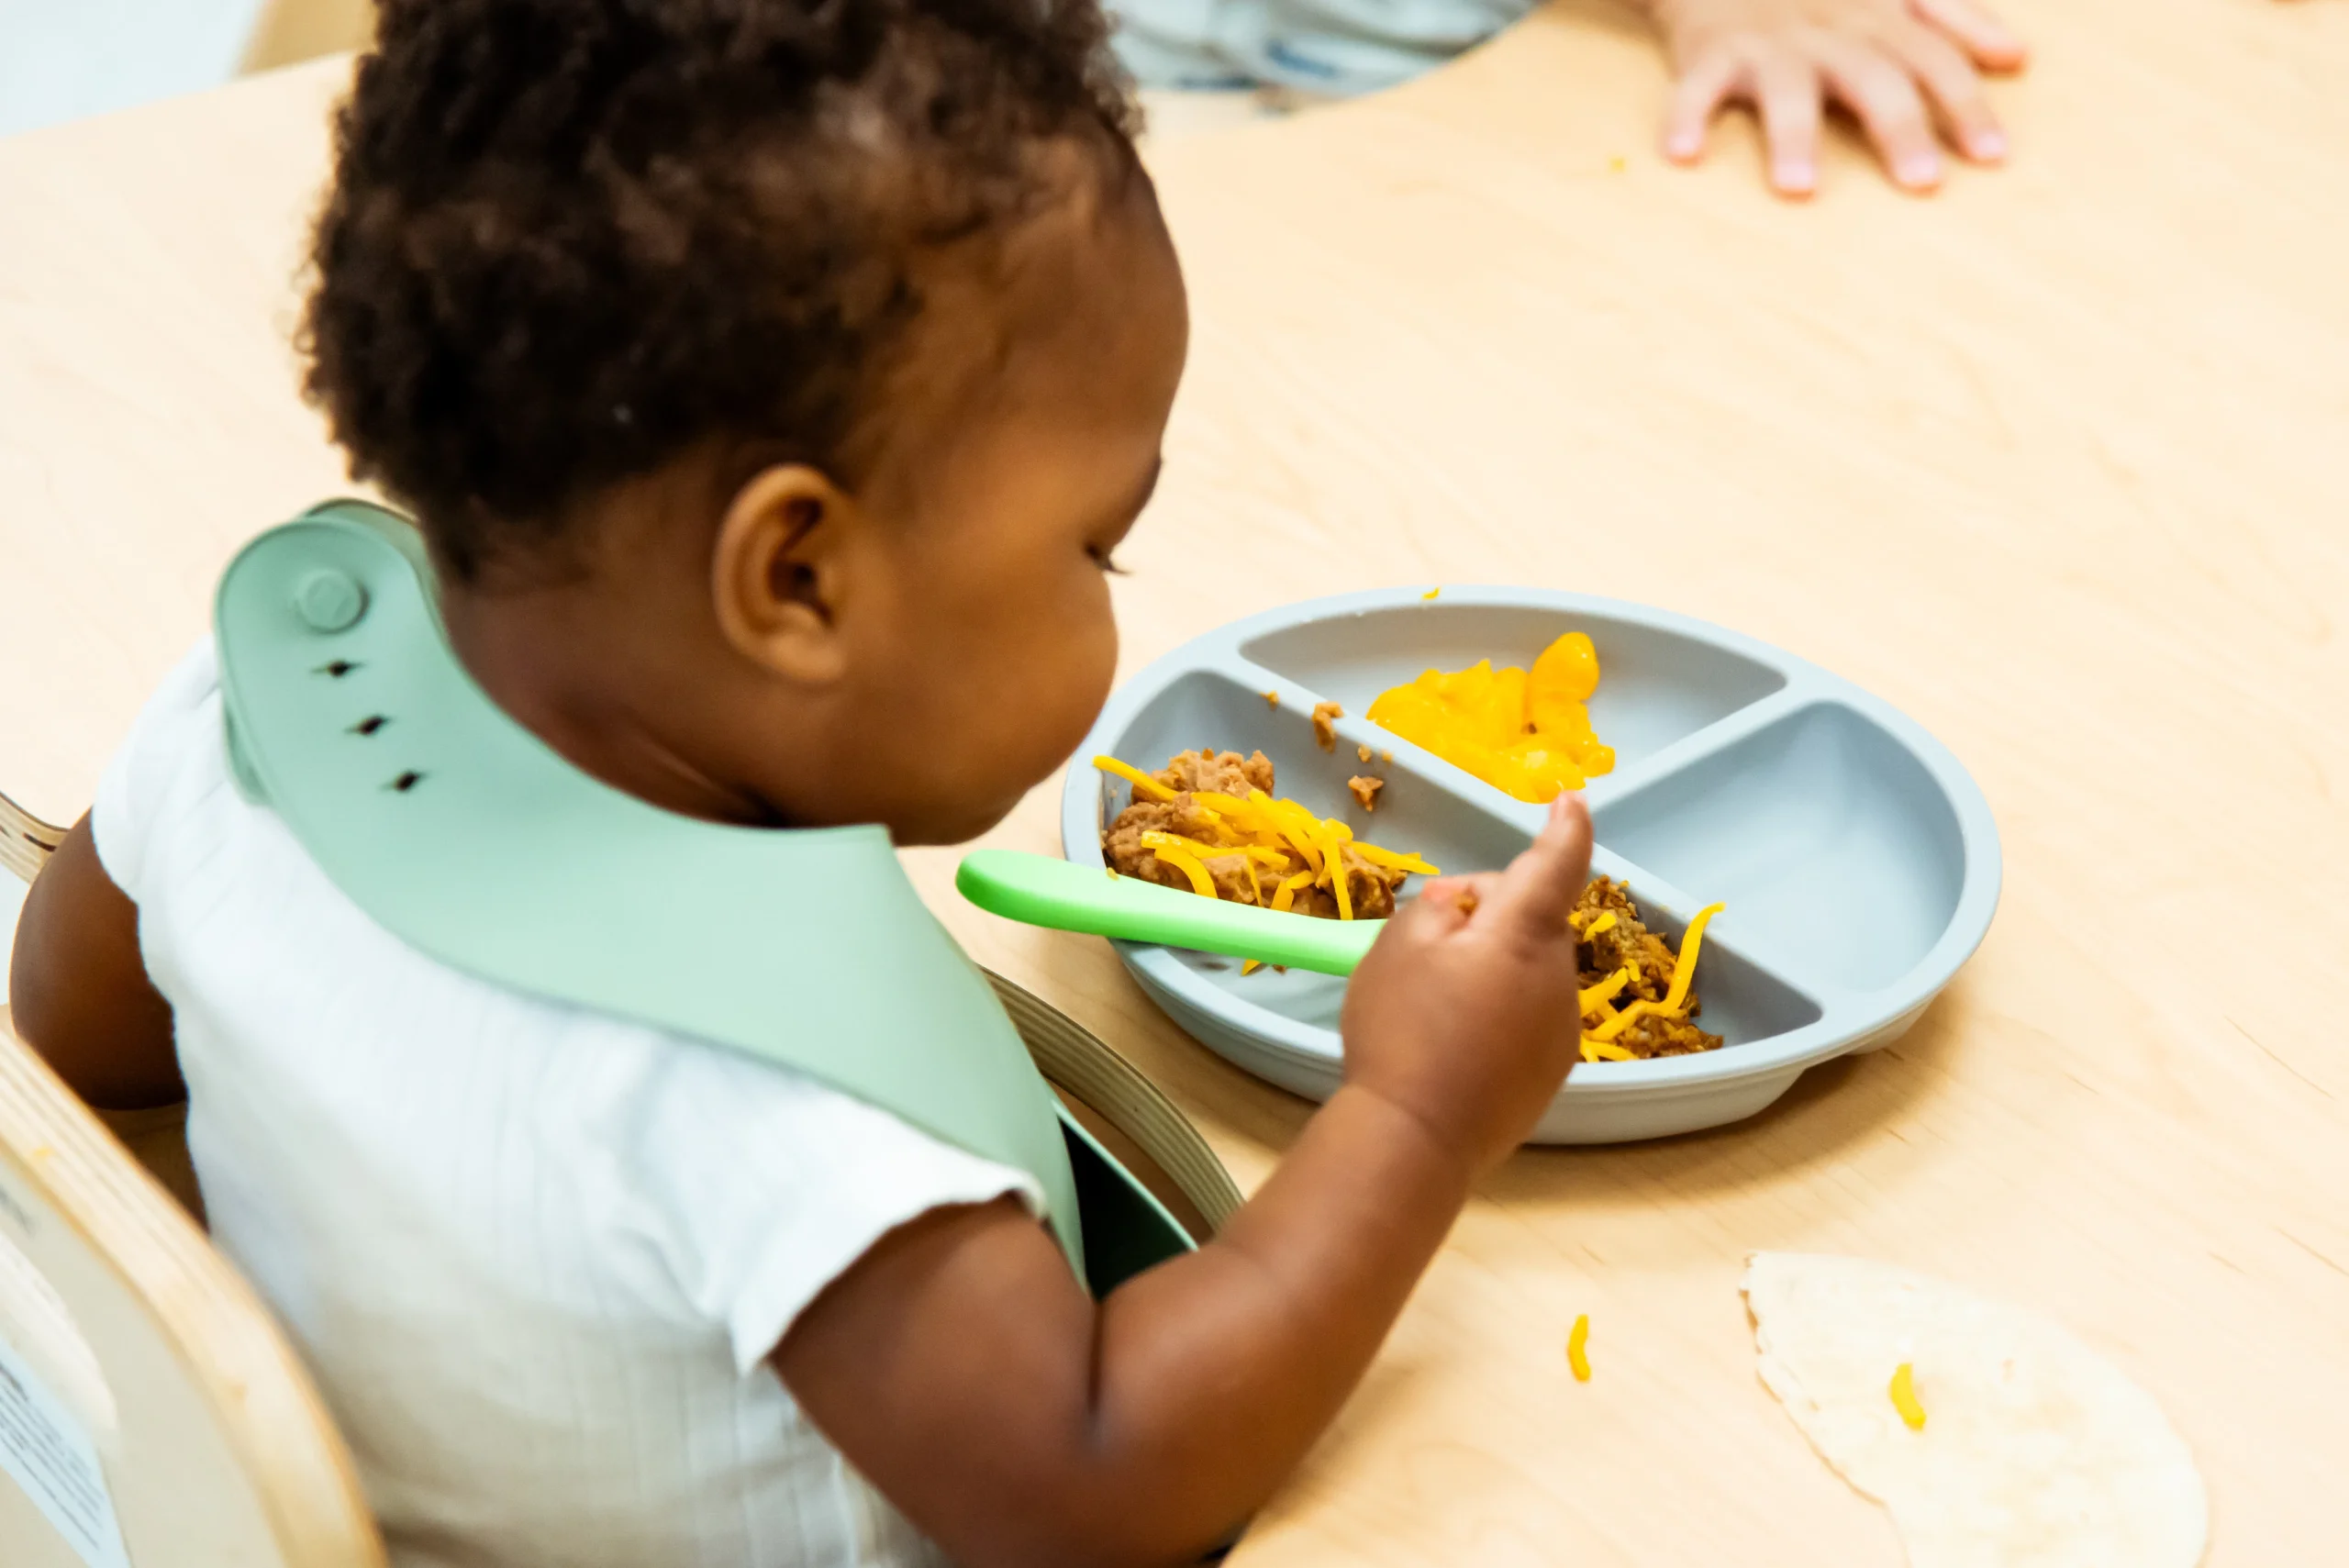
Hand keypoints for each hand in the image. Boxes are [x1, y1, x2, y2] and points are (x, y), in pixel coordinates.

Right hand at [1340, 793, 1593, 1174]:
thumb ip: (1439, 903)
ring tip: (1435, 1006)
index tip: (1571, 801)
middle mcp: (1558, 976)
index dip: (1566, 827)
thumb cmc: (1401, 1032)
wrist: (1416, 1139)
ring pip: (1531, 970)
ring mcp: (1562, 1029)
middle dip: (1492, 916)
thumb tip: (1466, 903)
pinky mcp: (1553, 1072)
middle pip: (1533, 920)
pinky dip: (1500, 1014)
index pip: (1558, 862)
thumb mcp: (1397, 944)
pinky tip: (1455, 1045)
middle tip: (1429, 945)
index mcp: (1523, 932)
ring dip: (1495, 968)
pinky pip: (1530, 1017)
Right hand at [1652, 0, 2027, 196]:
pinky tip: (1682, 154)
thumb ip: (1953, 19)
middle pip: (1872, 76)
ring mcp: (1770, 40)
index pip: (1934, 59)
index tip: (1992, 157)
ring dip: (1792, 134)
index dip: (1964, 104)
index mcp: (1880, 16)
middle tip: (1922, 183)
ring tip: (1799, 188)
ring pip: (1787, 86)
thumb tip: (2016, 57)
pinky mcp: (1711, 49)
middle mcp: (1831, 27)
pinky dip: (1686, 114)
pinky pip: (1696, 84)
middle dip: (1899, 126)